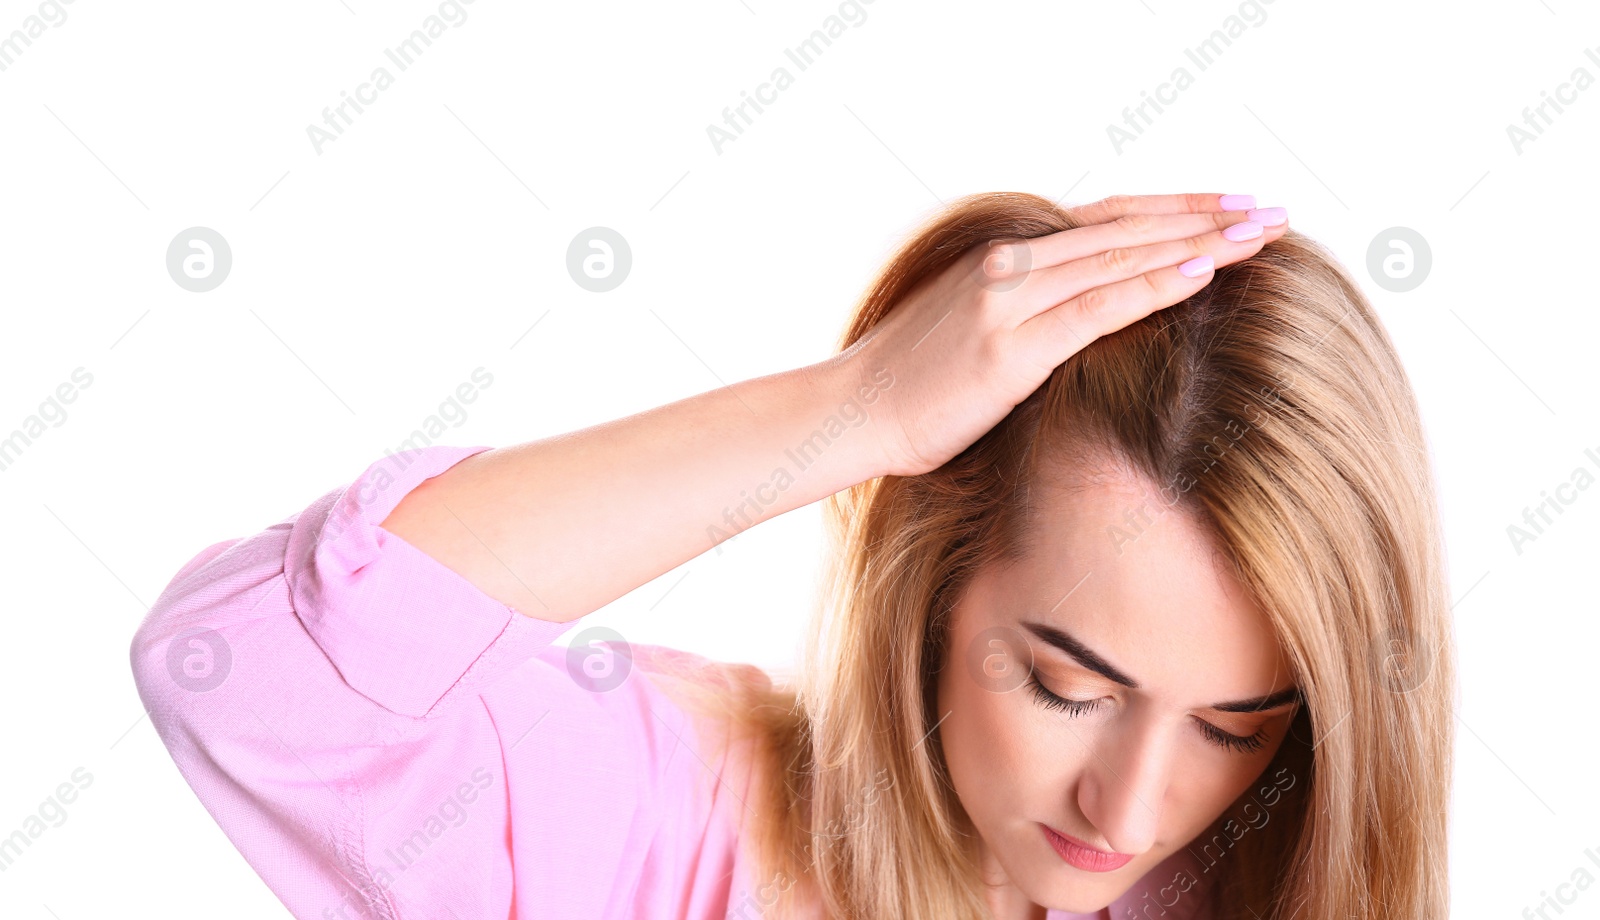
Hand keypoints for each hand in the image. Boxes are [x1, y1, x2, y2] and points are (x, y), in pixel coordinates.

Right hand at [840, 193, 1288, 477]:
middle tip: (1271, 211)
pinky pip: (1098, 308)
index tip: (1233, 206)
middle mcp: (1014, 261)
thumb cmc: (912, 381)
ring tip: (1259, 236)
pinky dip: (1154, 287)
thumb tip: (1082, 314)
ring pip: (1123, 258)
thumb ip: (1028, 306)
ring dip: (1198, 245)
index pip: (1111, 217)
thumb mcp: (973, 327)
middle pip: (1129, 226)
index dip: (1177, 208)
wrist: (855, 410)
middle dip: (1206, 218)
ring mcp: (1011, 299)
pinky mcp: (1011, 346)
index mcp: (1010, 255)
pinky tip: (1201, 276)